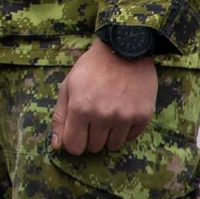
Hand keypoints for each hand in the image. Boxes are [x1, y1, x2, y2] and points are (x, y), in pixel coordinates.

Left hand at [53, 39, 157, 154]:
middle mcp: (103, 116)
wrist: (124, 50)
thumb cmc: (91, 68)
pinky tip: (122, 111)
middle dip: (91, 136)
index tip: (77, 133)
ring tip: (108, 113)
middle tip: (93, 118)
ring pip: (113, 146)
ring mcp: (125, 117)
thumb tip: (56, 146)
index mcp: (80, 108)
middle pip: (94, 147)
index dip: (73, 142)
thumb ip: (60, 117)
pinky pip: (130, 138)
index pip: (74, 146)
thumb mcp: (67, 87)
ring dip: (108, 135)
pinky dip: (125, 130)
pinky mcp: (143, 117)